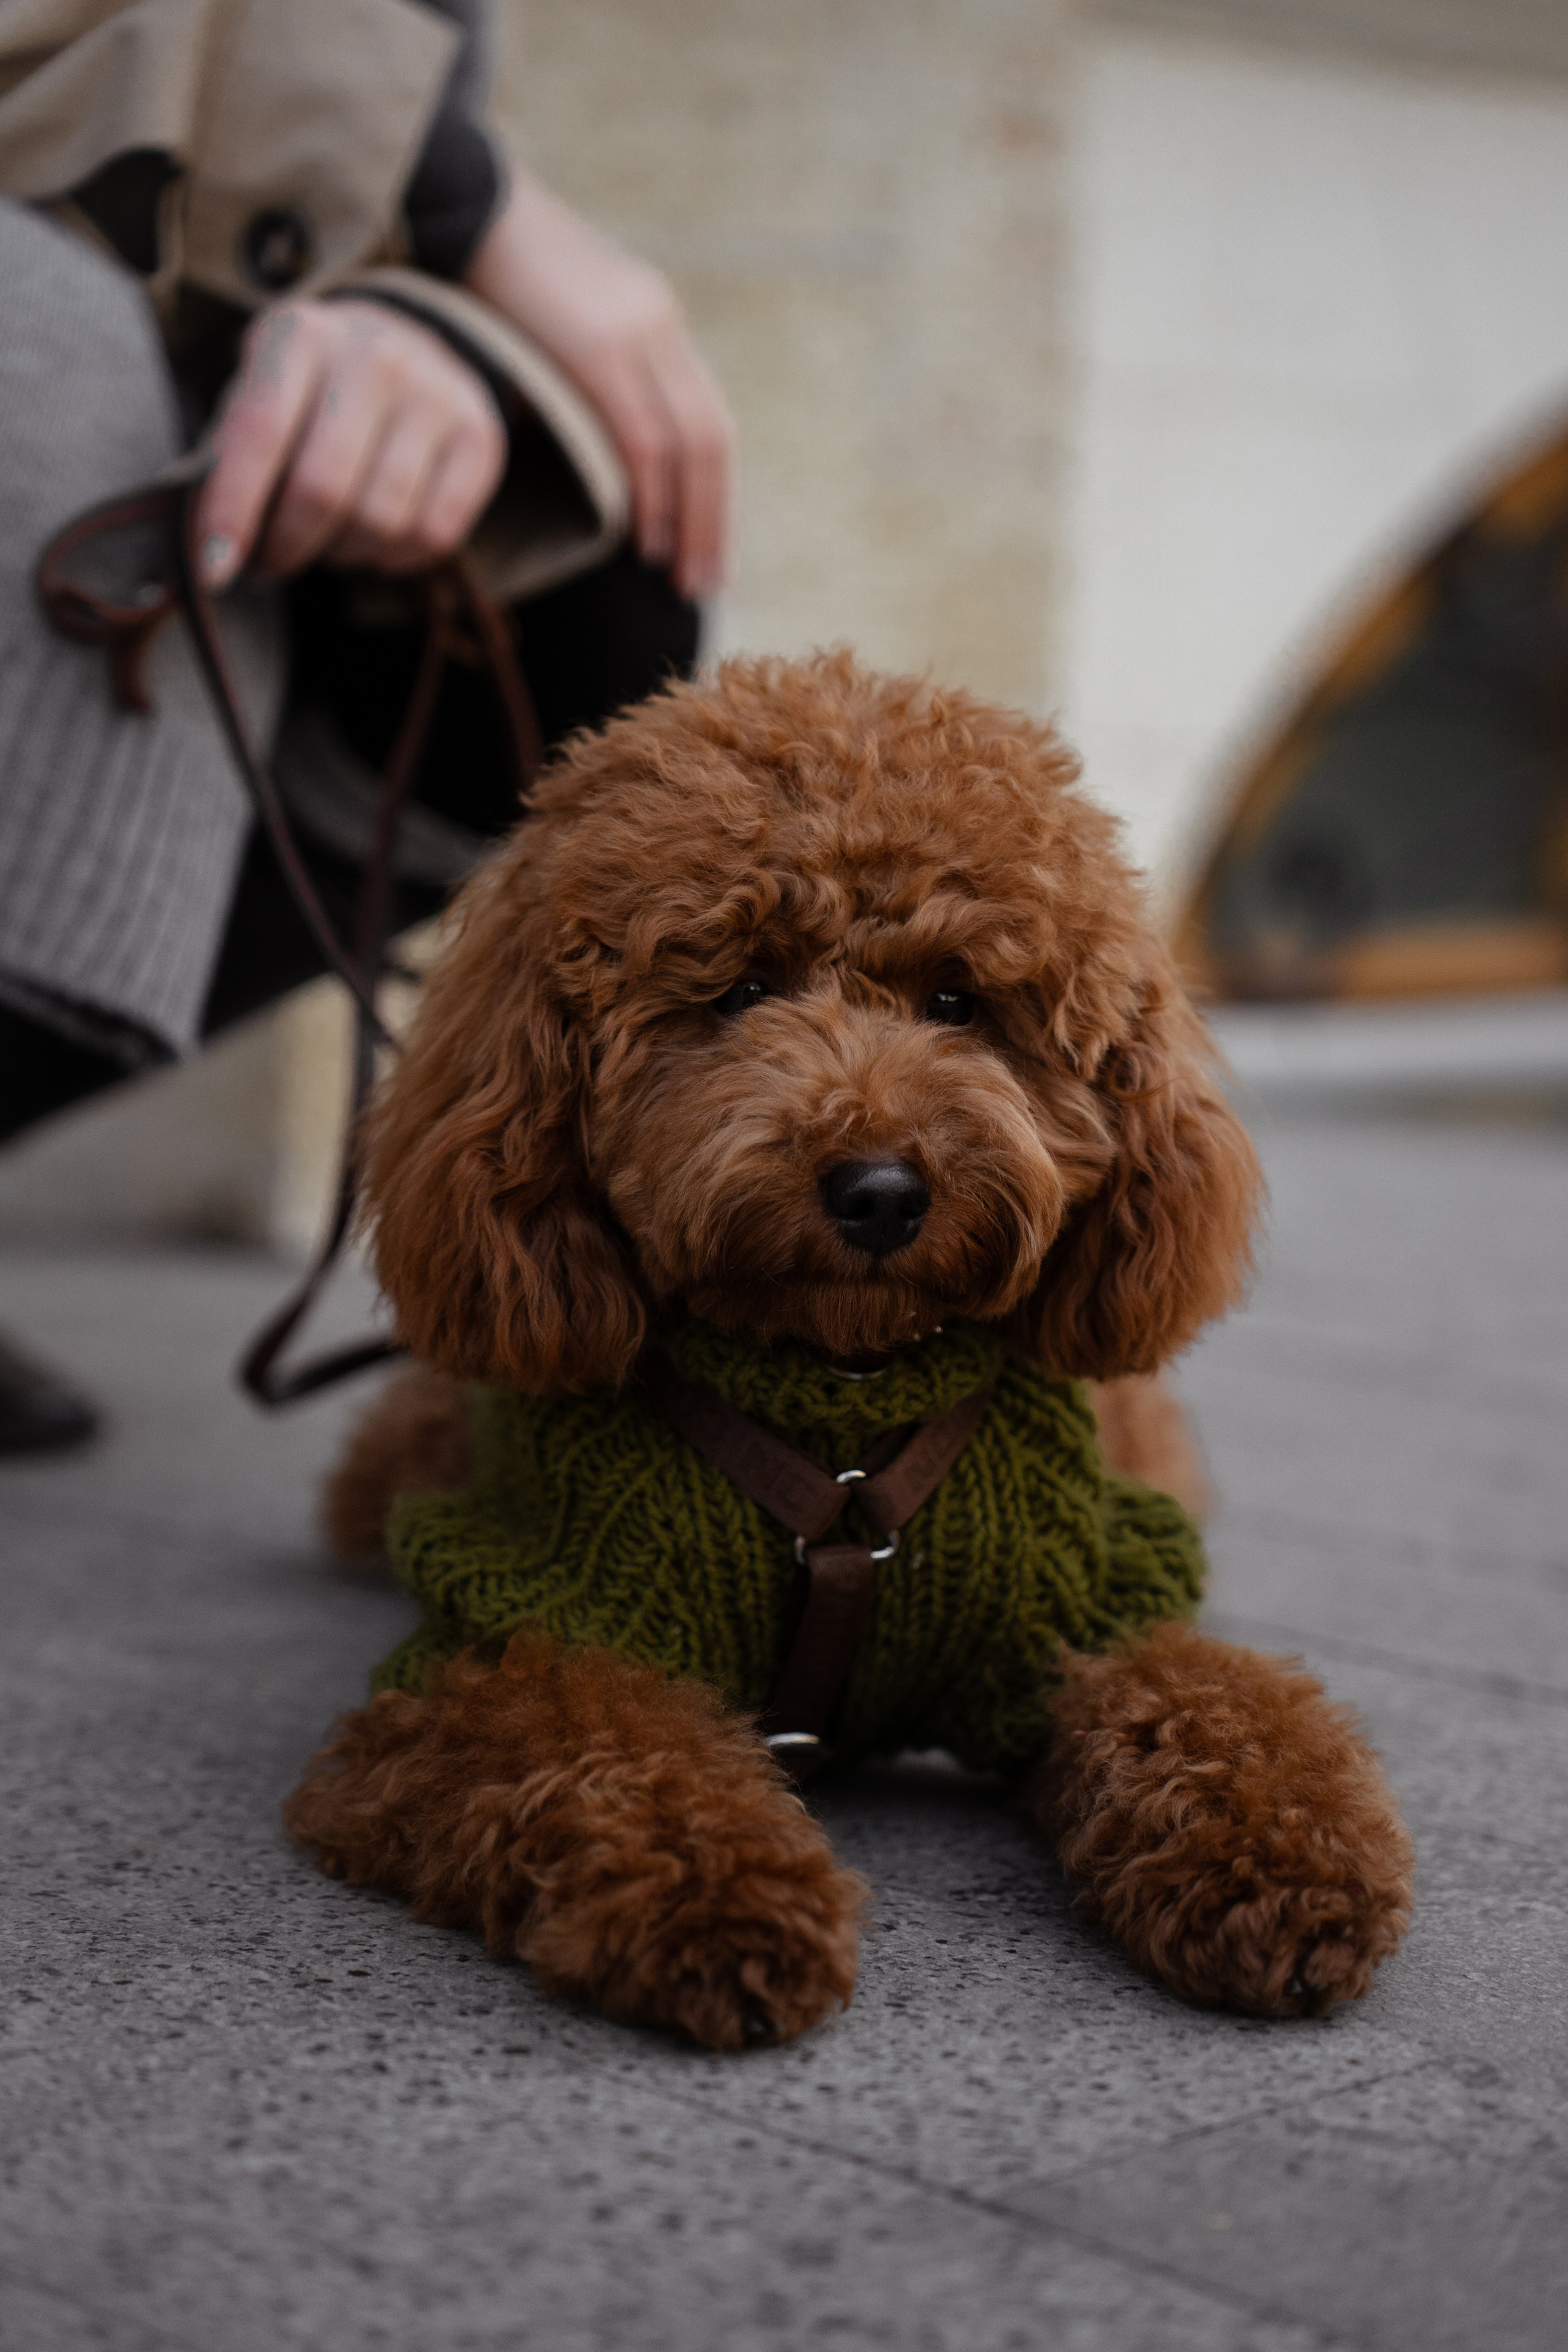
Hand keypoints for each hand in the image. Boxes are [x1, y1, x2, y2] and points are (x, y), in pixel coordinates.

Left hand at [197, 299, 507, 586]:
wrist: (406, 344)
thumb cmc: (311, 390)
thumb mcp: (260, 395)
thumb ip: (232, 460)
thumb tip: (211, 557)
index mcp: (300, 334)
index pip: (260, 433)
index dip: (233, 511)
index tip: (213, 572)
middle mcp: (375, 356)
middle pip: (324, 489)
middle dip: (286, 546)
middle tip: (270, 563)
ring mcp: (437, 394)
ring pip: (381, 522)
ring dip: (342, 555)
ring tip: (328, 540)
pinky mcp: (480, 437)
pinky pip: (433, 536)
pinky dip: (394, 559)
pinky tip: (374, 540)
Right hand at [465, 167, 734, 598]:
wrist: (460, 202)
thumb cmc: (488, 271)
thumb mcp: (556, 321)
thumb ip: (586, 369)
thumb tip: (587, 438)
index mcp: (655, 320)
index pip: (708, 424)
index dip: (715, 495)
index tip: (708, 552)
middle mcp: (660, 325)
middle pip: (713, 441)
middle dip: (715, 520)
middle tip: (705, 584)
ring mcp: (637, 332)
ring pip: (690, 445)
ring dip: (690, 519)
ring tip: (677, 575)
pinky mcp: (600, 346)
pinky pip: (642, 436)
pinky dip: (651, 493)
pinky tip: (645, 538)